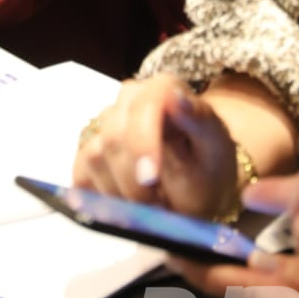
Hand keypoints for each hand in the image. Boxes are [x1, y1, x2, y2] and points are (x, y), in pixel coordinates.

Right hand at [74, 73, 239, 218]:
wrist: (198, 176)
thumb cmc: (209, 160)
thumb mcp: (217, 146)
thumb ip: (199, 123)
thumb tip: (177, 97)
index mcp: (162, 87)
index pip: (142, 107)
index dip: (141, 143)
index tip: (150, 179)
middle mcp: (128, 97)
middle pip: (113, 137)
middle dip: (134, 183)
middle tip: (159, 209)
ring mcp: (104, 120)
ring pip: (94, 157)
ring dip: (121, 193)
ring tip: (150, 206)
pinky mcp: (88, 146)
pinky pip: (81, 173)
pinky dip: (103, 196)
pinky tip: (128, 202)